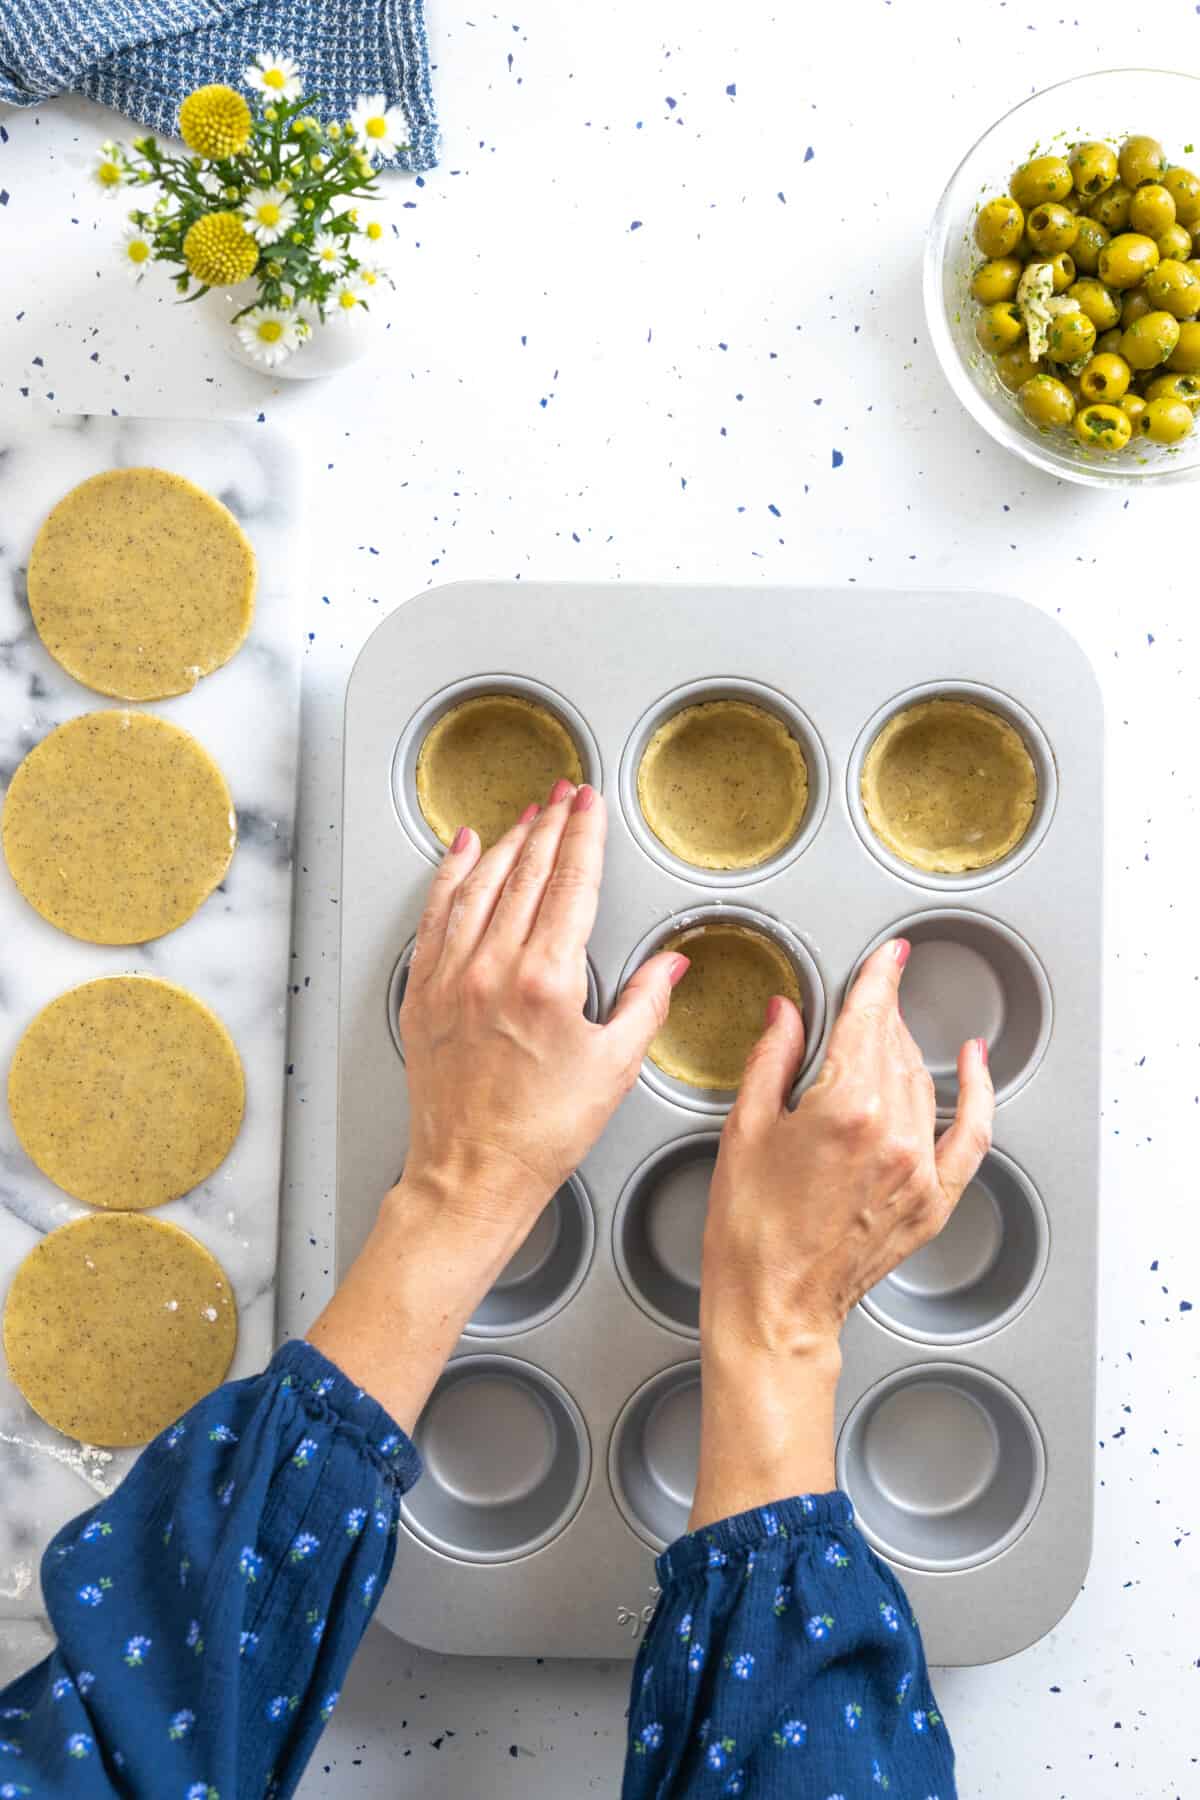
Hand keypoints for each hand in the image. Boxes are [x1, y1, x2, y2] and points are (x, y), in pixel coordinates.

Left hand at [398, 778, 686, 1234]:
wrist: (471, 1174)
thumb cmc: (541, 1134)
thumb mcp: (615, 1068)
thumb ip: (645, 1004)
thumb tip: (670, 964)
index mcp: (547, 981)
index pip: (571, 884)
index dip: (583, 836)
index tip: (589, 804)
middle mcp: (493, 968)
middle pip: (526, 873)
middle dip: (549, 824)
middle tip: (564, 793)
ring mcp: (452, 976)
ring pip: (480, 885)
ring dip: (506, 842)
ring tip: (526, 815)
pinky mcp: (422, 993)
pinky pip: (436, 916)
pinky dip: (450, 877)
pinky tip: (461, 853)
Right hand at [689, 938, 994, 1528]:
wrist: (774, 1308)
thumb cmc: (749, 1232)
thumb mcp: (745, 1129)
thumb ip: (772, 1060)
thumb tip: (786, 1015)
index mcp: (844, 1109)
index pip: (867, 1020)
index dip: (878, 979)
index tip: (888, 955)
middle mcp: (893, 1135)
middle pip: (895, 1048)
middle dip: (882, 1015)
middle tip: (866, 997)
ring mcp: (919, 1170)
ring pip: (924, 1083)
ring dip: (906, 1051)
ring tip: (884, 1035)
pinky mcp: (932, 1201)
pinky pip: (971, 1135)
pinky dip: (978, 1094)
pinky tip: (975, 1065)